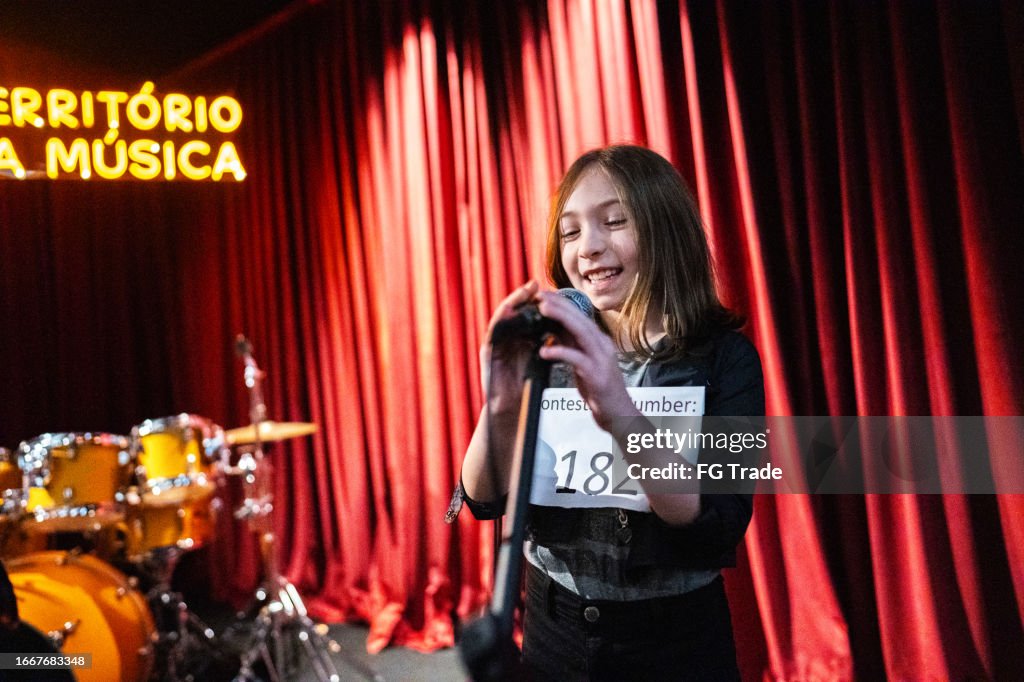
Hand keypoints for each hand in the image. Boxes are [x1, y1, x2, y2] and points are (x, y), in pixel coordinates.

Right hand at [480, 280, 540, 413]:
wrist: (513, 409)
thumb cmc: (527, 385)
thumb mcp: (540, 358)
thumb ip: (546, 342)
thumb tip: (562, 326)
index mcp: (518, 338)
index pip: (527, 314)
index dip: (537, 301)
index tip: (549, 290)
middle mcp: (505, 338)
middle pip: (513, 311)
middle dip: (524, 297)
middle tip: (535, 284)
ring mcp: (494, 344)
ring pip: (502, 317)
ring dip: (512, 303)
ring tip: (523, 292)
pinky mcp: (487, 353)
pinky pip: (493, 332)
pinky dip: (501, 320)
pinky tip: (509, 311)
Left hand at [535, 291, 638, 429]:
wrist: (619, 415)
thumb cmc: (599, 389)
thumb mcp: (583, 362)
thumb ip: (571, 345)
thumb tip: (553, 328)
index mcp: (599, 341)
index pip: (580, 315)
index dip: (562, 303)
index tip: (544, 294)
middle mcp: (602, 346)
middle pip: (580, 319)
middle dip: (559, 304)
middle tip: (539, 295)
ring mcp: (601, 360)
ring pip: (581, 332)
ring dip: (561, 319)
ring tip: (542, 310)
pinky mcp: (597, 375)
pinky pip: (577, 359)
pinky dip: (560, 352)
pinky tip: (544, 351)